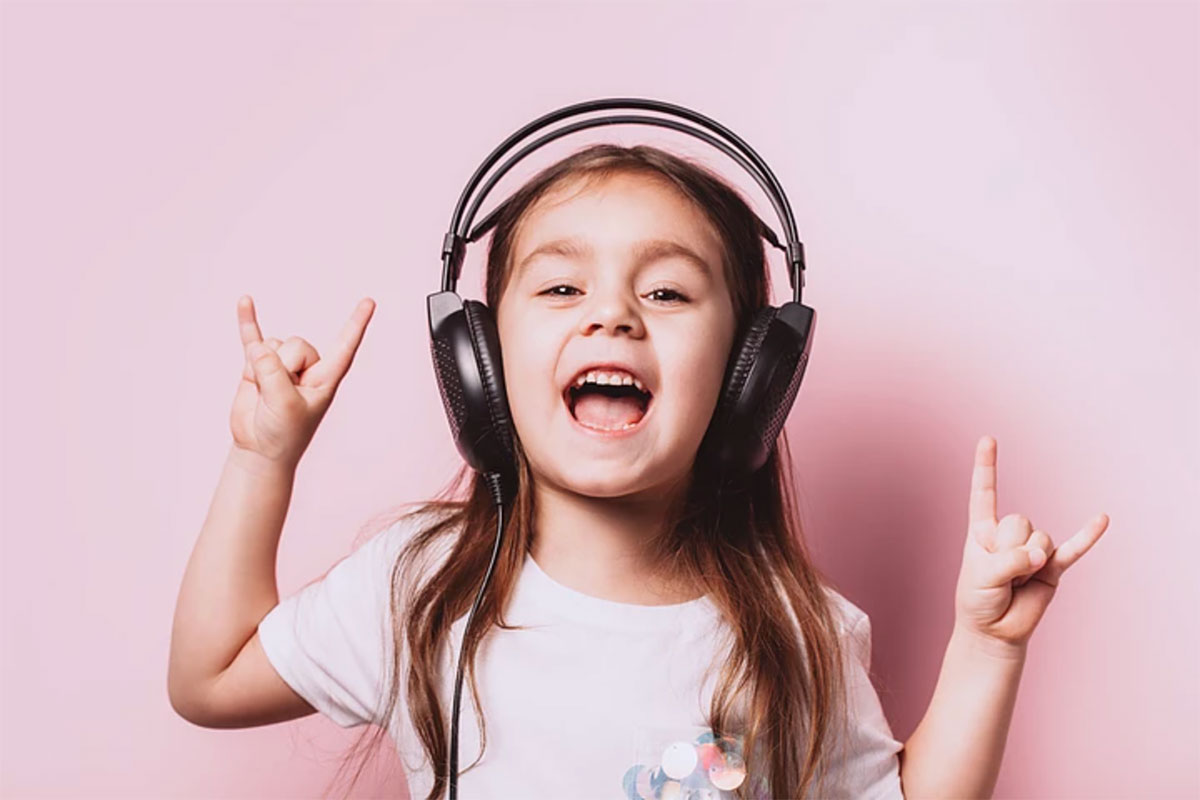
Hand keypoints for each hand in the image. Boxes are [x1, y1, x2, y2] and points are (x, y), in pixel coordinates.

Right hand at [229, 294, 374, 469]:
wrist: (259, 449)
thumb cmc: (282, 433)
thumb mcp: (285, 405)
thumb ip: (273, 374)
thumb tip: (258, 347)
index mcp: (326, 378)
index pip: (345, 346)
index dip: (357, 324)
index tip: (370, 301)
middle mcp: (307, 367)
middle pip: (296, 344)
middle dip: (283, 367)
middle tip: (278, 396)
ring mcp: (281, 364)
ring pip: (272, 344)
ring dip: (261, 368)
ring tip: (264, 393)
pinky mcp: (257, 366)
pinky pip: (253, 337)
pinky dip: (248, 321)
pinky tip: (246, 301)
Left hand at [954, 435, 1108, 652]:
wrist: (994, 631)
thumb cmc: (978, 600)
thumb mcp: (981, 577)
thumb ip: (1008, 561)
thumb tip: (1040, 555)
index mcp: (983, 530)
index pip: (984, 493)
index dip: (986, 467)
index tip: (987, 439)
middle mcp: (1009, 534)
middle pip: (1018, 521)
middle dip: (1008, 549)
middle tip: (1000, 573)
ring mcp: (1033, 549)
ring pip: (1039, 539)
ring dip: (1027, 564)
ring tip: (1016, 582)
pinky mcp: (1053, 567)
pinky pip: (1073, 549)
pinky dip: (1087, 536)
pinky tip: (1103, 519)